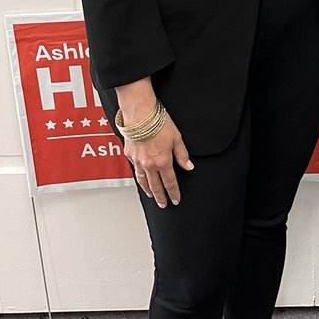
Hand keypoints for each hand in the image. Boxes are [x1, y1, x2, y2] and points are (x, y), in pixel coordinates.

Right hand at [117, 80, 192, 206]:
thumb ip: (182, 155)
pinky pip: (134, 169)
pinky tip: (141, 178)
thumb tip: (188, 167)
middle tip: (163, 204)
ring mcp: (137, 161)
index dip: (174, 193)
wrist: (140, 113)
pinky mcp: (129, 154)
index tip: (175, 200)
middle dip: (160, 197)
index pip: (170, 183)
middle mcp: (149, 164)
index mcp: (163, 162)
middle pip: (155, 186)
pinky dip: (139, 176)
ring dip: (148, 190)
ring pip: (142, 180)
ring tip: (152, 196)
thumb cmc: (158, 122)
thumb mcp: (177, 138)